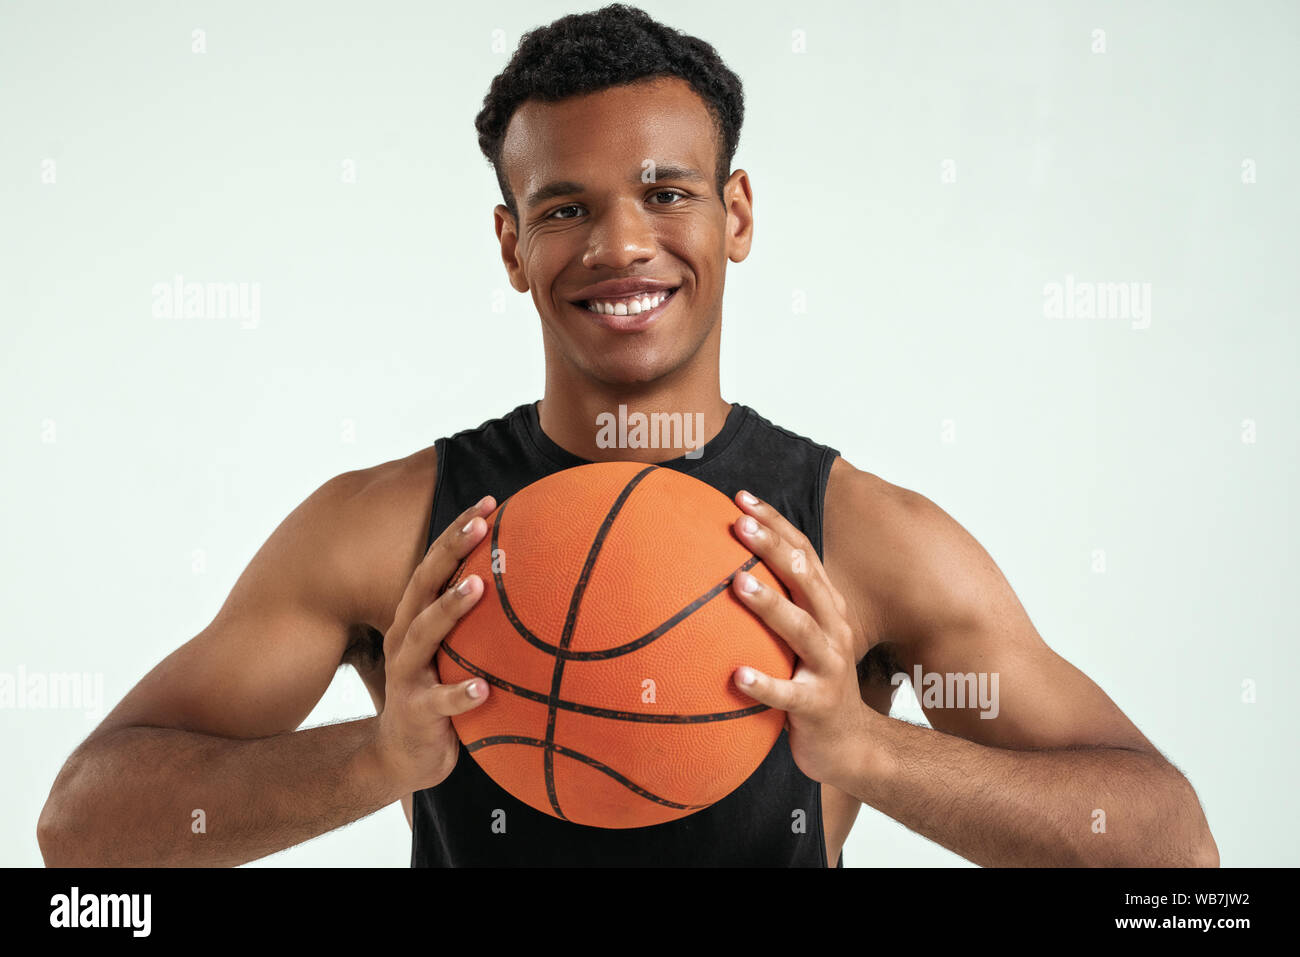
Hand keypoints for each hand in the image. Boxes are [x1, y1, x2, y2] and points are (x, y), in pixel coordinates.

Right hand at [373, 494, 495, 792]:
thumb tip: (531, 587)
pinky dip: (461, 695)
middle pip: (423, 586)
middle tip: (479, 524)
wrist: (400, 756)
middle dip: (450, 551)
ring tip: (477, 587)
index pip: (434, 566)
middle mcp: (404, 639)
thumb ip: (475, 623)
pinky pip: (439, 703)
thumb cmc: (438, 694)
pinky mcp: (415, 714)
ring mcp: (407, 676)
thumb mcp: (452, 652)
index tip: (488, 502)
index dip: (456, 533)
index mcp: (415, 620)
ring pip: (423, 636)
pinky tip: (485, 688)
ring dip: (449, 608)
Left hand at [729, 490, 873, 789]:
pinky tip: (736, 675)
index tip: (741, 499)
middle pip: (804, 579)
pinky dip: (764, 684)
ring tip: (738, 582)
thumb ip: (777, 604)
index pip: (803, 555)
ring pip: (800, 630)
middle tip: (738, 524)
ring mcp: (828, 668)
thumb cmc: (814, 683)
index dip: (775, 525)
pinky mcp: (816, 707)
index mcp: (827, 608)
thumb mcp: (802, 637)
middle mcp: (832, 630)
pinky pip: (787, 695)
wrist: (851, 746)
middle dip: (772, 548)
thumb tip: (724, 566)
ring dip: (769, 604)